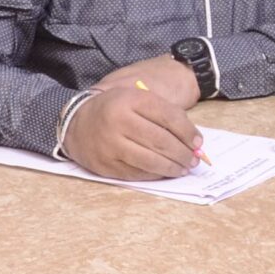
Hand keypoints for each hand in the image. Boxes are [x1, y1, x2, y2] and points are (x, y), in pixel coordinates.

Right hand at [63, 59, 203, 179]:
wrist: (76, 122)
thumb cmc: (115, 109)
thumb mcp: (136, 99)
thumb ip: (164, 113)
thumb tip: (193, 140)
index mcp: (130, 100)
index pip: (168, 117)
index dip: (188, 132)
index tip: (198, 143)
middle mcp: (119, 122)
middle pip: (161, 141)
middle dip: (183, 153)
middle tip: (194, 160)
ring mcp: (111, 145)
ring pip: (150, 160)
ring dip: (172, 167)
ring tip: (183, 168)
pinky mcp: (105, 165)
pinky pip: (137, 173)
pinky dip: (155, 174)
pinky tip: (164, 172)